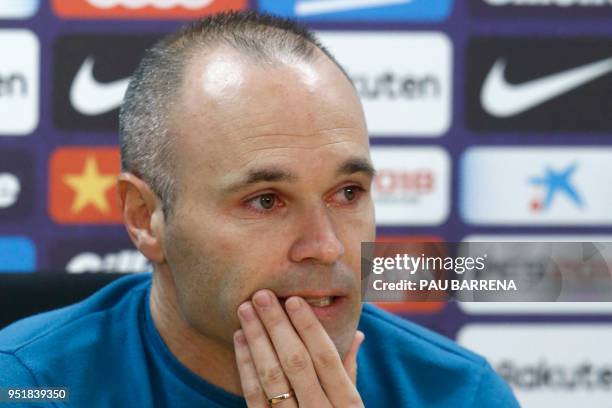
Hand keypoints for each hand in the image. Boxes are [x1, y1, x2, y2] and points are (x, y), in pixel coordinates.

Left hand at [234, 289, 364, 407]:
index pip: (326, 359)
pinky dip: (246, 366)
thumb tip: (358, 335)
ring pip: (271, 378)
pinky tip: (241, 341)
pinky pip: (255, 398)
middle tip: (261, 296)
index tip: (293, 300)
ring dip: (256, 341)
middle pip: (296, 363)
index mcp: (348, 406)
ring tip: (245, 311)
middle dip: (276, 326)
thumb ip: (351, 372)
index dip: (308, 328)